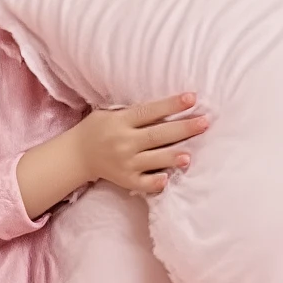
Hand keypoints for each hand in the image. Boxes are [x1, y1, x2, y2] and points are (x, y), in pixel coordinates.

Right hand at [71, 92, 209, 198]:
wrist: (76, 155)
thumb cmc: (98, 128)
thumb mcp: (111, 113)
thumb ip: (135, 112)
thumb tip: (169, 106)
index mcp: (121, 121)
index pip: (150, 111)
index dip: (171, 105)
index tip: (192, 98)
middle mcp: (123, 142)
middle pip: (158, 135)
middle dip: (184, 128)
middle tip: (205, 122)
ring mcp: (125, 163)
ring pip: (154, 160)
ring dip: (173, 157)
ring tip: (190, 155)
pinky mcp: (126, 180)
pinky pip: (144, 183)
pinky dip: (155, 182)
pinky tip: (168, 179)